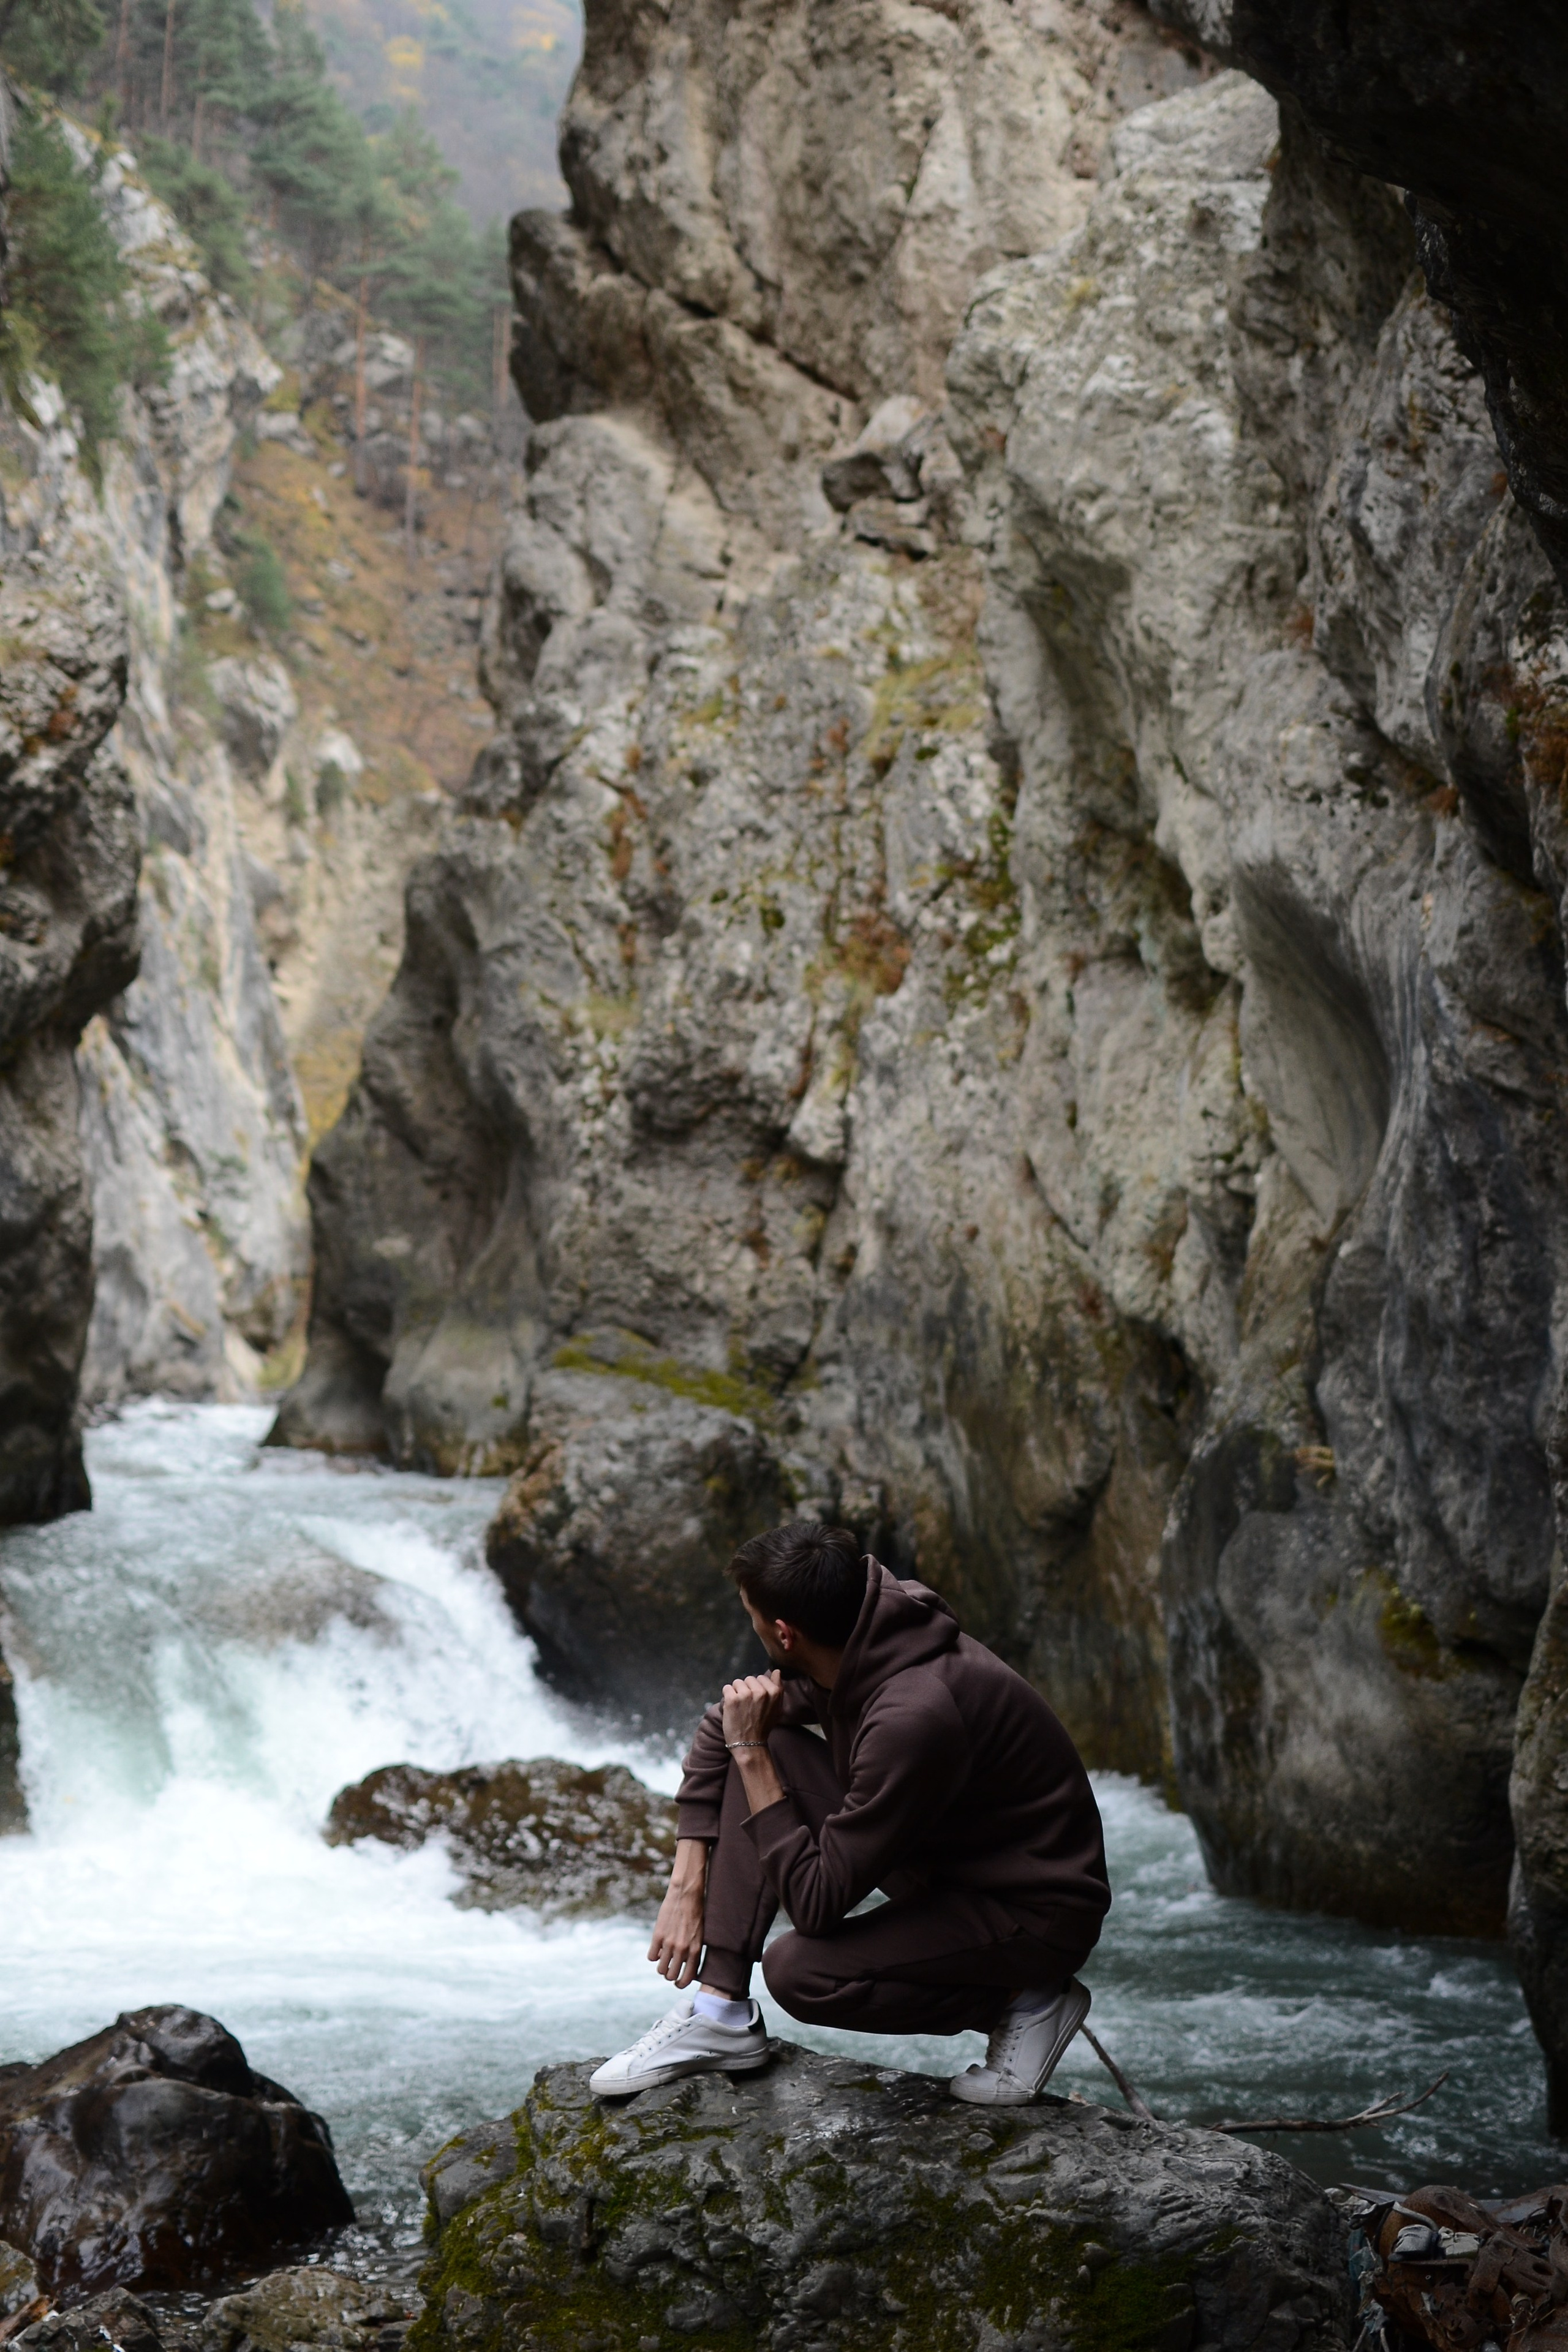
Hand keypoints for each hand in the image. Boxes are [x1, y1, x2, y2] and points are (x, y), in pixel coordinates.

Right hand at [648, 1840, 706, 1987]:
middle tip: (669, 1968)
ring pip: (660, 1968)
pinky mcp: (658, 1936)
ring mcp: (669, 1943)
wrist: (686, 1895)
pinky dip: (653, 1955)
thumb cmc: (696, 1914)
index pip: (686, 1978)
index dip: (680, 1984)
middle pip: (670, 1975)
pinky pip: (651, 1956)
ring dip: (660, 1966)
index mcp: (695, 1951)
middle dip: (669, 1974)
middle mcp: (682, 1950)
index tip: (677, 1983)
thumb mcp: (699, 1936)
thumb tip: (683, 1967)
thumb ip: (693, 1953)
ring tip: (663, 1958)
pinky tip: (657, 1949)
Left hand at [722, 1669, 782, 1748]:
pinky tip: (732, 1708)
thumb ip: (778, 1688)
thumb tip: (777, 1671)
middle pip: (748, 1679)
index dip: (756, 1689)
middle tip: (747, 1706)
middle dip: (746, 1690)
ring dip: (736, 1692)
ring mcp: (746, 1694)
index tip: (756, 1702)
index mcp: (774, 1692)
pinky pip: (727, 1688)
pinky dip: (727, 1697)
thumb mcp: (777, 1708)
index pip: (760, 1678)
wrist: (750, 1744)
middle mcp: (760, 1691)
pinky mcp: (732, 1699)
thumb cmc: (763, 1726)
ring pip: (737, 1682)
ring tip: (740, 1707)